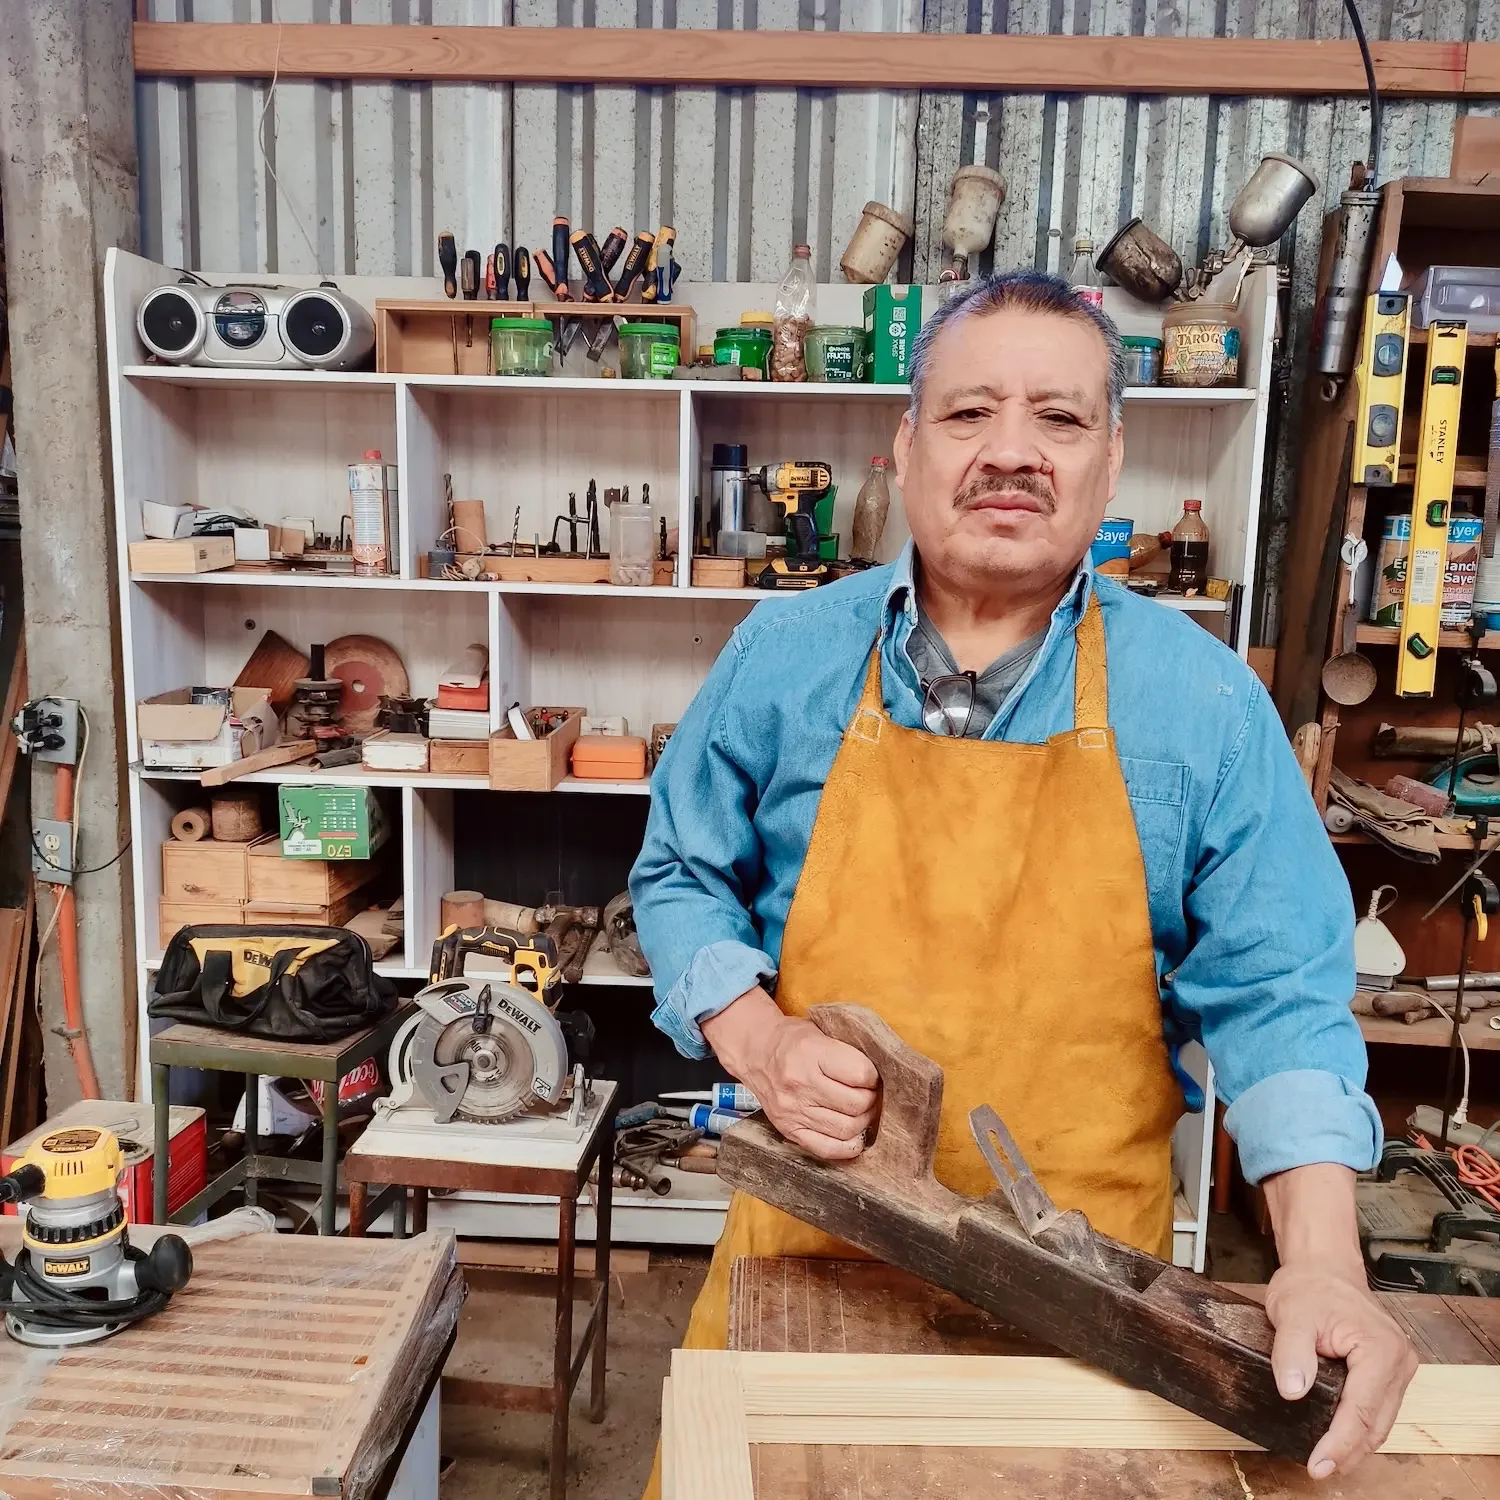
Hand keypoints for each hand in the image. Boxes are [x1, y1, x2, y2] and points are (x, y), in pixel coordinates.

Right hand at [701, 986, 878, 1159]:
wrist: (755, 1051)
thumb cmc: (793, 1039)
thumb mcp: (820, 1030)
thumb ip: (848, 1050)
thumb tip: (883, 1074)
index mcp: (810, 1053)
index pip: (860, 1074)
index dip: (874, 1075)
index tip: (871, 1074)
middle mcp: (799, 1084)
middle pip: (856, 1104)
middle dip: (871, 1099)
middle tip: (869, 1092)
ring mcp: (792, 1111)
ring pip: (846, 1129)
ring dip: (863, 1121)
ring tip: (860, 1110)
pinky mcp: (788, 1130)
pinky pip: (826, 1149)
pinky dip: (847, 1146)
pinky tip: (853, 1134)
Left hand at [1265, 1262, 1417, 1478]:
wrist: (1323, 1267)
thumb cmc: (1310, 1286)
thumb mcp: (1291, 1313)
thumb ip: (1292, 1352)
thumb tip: (1292, 1391)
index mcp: (1380, 1349)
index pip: (1361, 1410)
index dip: (1340, 1442)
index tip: (1319, 1463)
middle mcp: (1399, 1361)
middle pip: (1376, 1423)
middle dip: (1348, 1451)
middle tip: (1319, 1469)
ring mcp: (1399, 1367)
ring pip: (1380, 1420)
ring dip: (1356, 1443)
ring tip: (1328, 1460)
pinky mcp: (1389, 1370)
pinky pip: (1377, 1408)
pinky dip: (1360, 1426)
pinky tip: (1340, 1438)